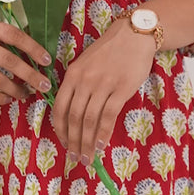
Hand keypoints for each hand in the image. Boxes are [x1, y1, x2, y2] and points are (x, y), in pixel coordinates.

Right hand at [0, 14, 53, 104]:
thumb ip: (2, 35)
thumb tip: (33, 51)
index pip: (15, 36)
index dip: (33, 48)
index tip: (47, 61)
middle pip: (10, 61)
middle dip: (31, 75)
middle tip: (45, 85)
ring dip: (16, 89)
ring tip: (27, 94)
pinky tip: (7, 99)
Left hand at [51, 18, 155, 164]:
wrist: (133, 36)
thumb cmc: (109, 51)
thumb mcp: (85, 63)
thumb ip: (77, 85)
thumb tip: (72, 114)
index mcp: (72, 74)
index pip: (60, 107)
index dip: (60, 128)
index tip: (63, 143)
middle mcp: (84, 81)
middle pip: (74, 118)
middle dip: (73, 141)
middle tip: (74, 158)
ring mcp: (102, 85)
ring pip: (90, 120)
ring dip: (87, 142)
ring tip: (87, 158)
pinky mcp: (121, 89)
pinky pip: (108, 116)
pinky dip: (103, 133)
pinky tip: (101, 145)